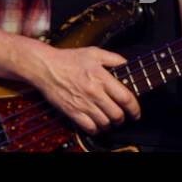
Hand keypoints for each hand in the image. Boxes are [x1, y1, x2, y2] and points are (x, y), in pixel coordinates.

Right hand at [17, 40, 140, 135]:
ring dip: (110, 124)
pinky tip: (96, 124)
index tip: (136, 112)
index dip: (135, 109)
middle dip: (122, 118)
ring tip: (108, 120)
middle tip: (121, 117)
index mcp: (101, 77)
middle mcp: (94, 92)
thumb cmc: (68, 59)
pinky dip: (96, 129)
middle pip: (117, 115)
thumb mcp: (93, 52)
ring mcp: (83, 103)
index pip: (126, 99)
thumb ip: (113, 58)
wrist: (44, 66)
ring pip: (105, 123)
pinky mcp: (72, 112)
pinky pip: (90, 128)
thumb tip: (128, 64)